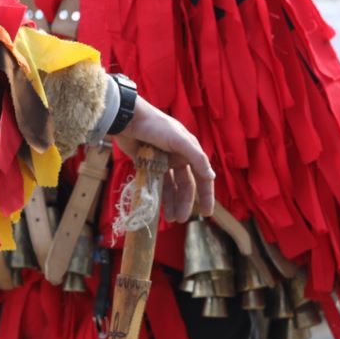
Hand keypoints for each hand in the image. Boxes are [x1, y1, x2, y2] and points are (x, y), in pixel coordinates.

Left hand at [111, 96, 215, 222]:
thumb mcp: (180, 140)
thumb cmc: (156, 126)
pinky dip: (156, 195)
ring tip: (170, 218)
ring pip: (169, 187)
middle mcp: (177, 157)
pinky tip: (155, 207)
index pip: (202, 177)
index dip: (206, 195)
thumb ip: (196, 158)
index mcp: (189, 151)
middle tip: (181, 219)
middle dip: (184, 203)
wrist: (128, 119)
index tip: (207, 213)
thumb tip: (212, 177)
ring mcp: (161, 161)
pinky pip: (153, 183)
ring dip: (171, 202)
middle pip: (184, 185)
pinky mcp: (145, 163)